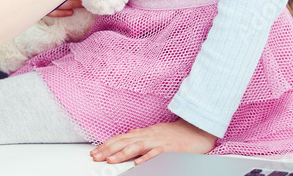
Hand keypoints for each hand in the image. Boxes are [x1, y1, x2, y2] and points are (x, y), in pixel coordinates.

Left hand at [90, 119, 217, 165]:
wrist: (197, 129)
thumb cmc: (176, 133)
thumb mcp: (155, 131)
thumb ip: (141, 134)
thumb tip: (128, 134)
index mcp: (144, 133)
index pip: (121, 138)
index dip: (107, 145)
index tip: (95, 152)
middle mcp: (149, 135)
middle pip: (125, 142)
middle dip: (108, 150)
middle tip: (96, 157)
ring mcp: (159, 141)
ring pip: (137, 146)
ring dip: (123, 154)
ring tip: (111, 160)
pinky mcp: (170, 148)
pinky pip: (157, 153)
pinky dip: (147, 158)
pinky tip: (138, 163)